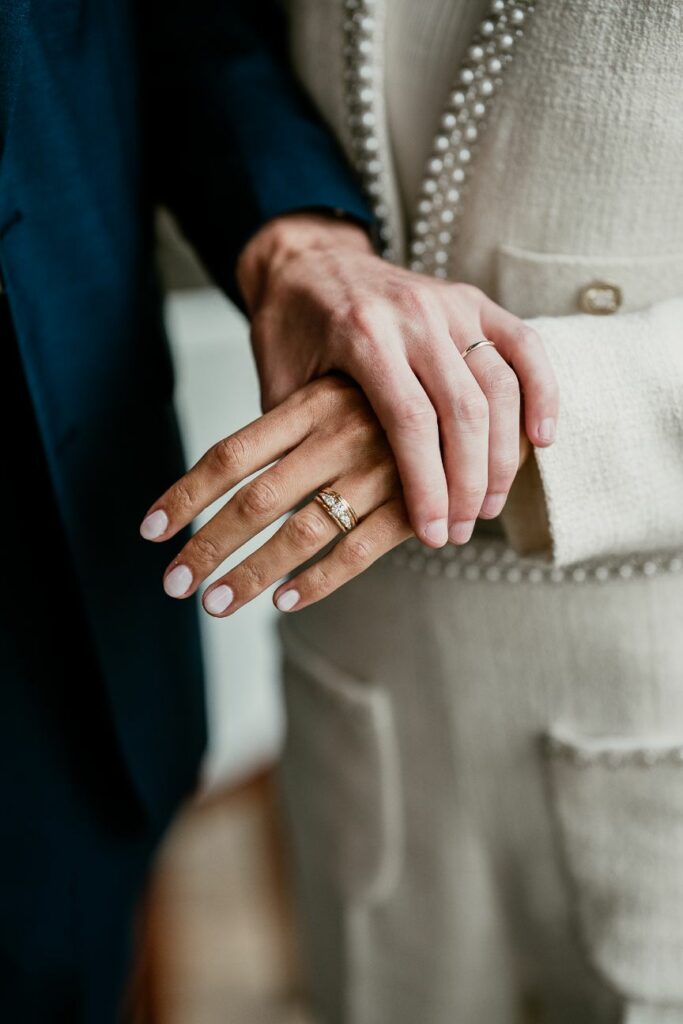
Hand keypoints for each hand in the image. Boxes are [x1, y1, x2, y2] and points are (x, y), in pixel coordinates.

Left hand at [138, 377, 411, 614]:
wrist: (484, 357)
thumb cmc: (387, 379)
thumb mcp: (330, 379)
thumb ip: (287, 423)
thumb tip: (224, 479)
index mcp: (313, 401)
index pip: (230, 454)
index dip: (186, 496)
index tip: (151, 532)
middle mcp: (342, 432)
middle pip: (256, 500)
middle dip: (208, 548)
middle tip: (174, 586)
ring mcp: (380, 468)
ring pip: (303, 533)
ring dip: (254, 575)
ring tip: (217, 604)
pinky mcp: (416, 501)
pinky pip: (361, 550)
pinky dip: (320, 581)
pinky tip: (287, 601)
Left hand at [236, 212, 558, 548]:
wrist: (307, 257)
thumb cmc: (291, 328)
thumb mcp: (278, 381)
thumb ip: (299, 437)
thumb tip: (317, 510)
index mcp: (363, 333)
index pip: (411, 423)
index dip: (428, 486)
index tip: (433, 534)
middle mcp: (414, 314)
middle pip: (464, 411)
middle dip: (469, 483)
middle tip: (463, 530)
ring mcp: (450, 303)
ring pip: (499, 386)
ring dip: (503, 454)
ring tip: (489, 505)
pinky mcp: (473, 300)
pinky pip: (524, 346)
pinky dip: (542, 392)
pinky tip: (541, 440)